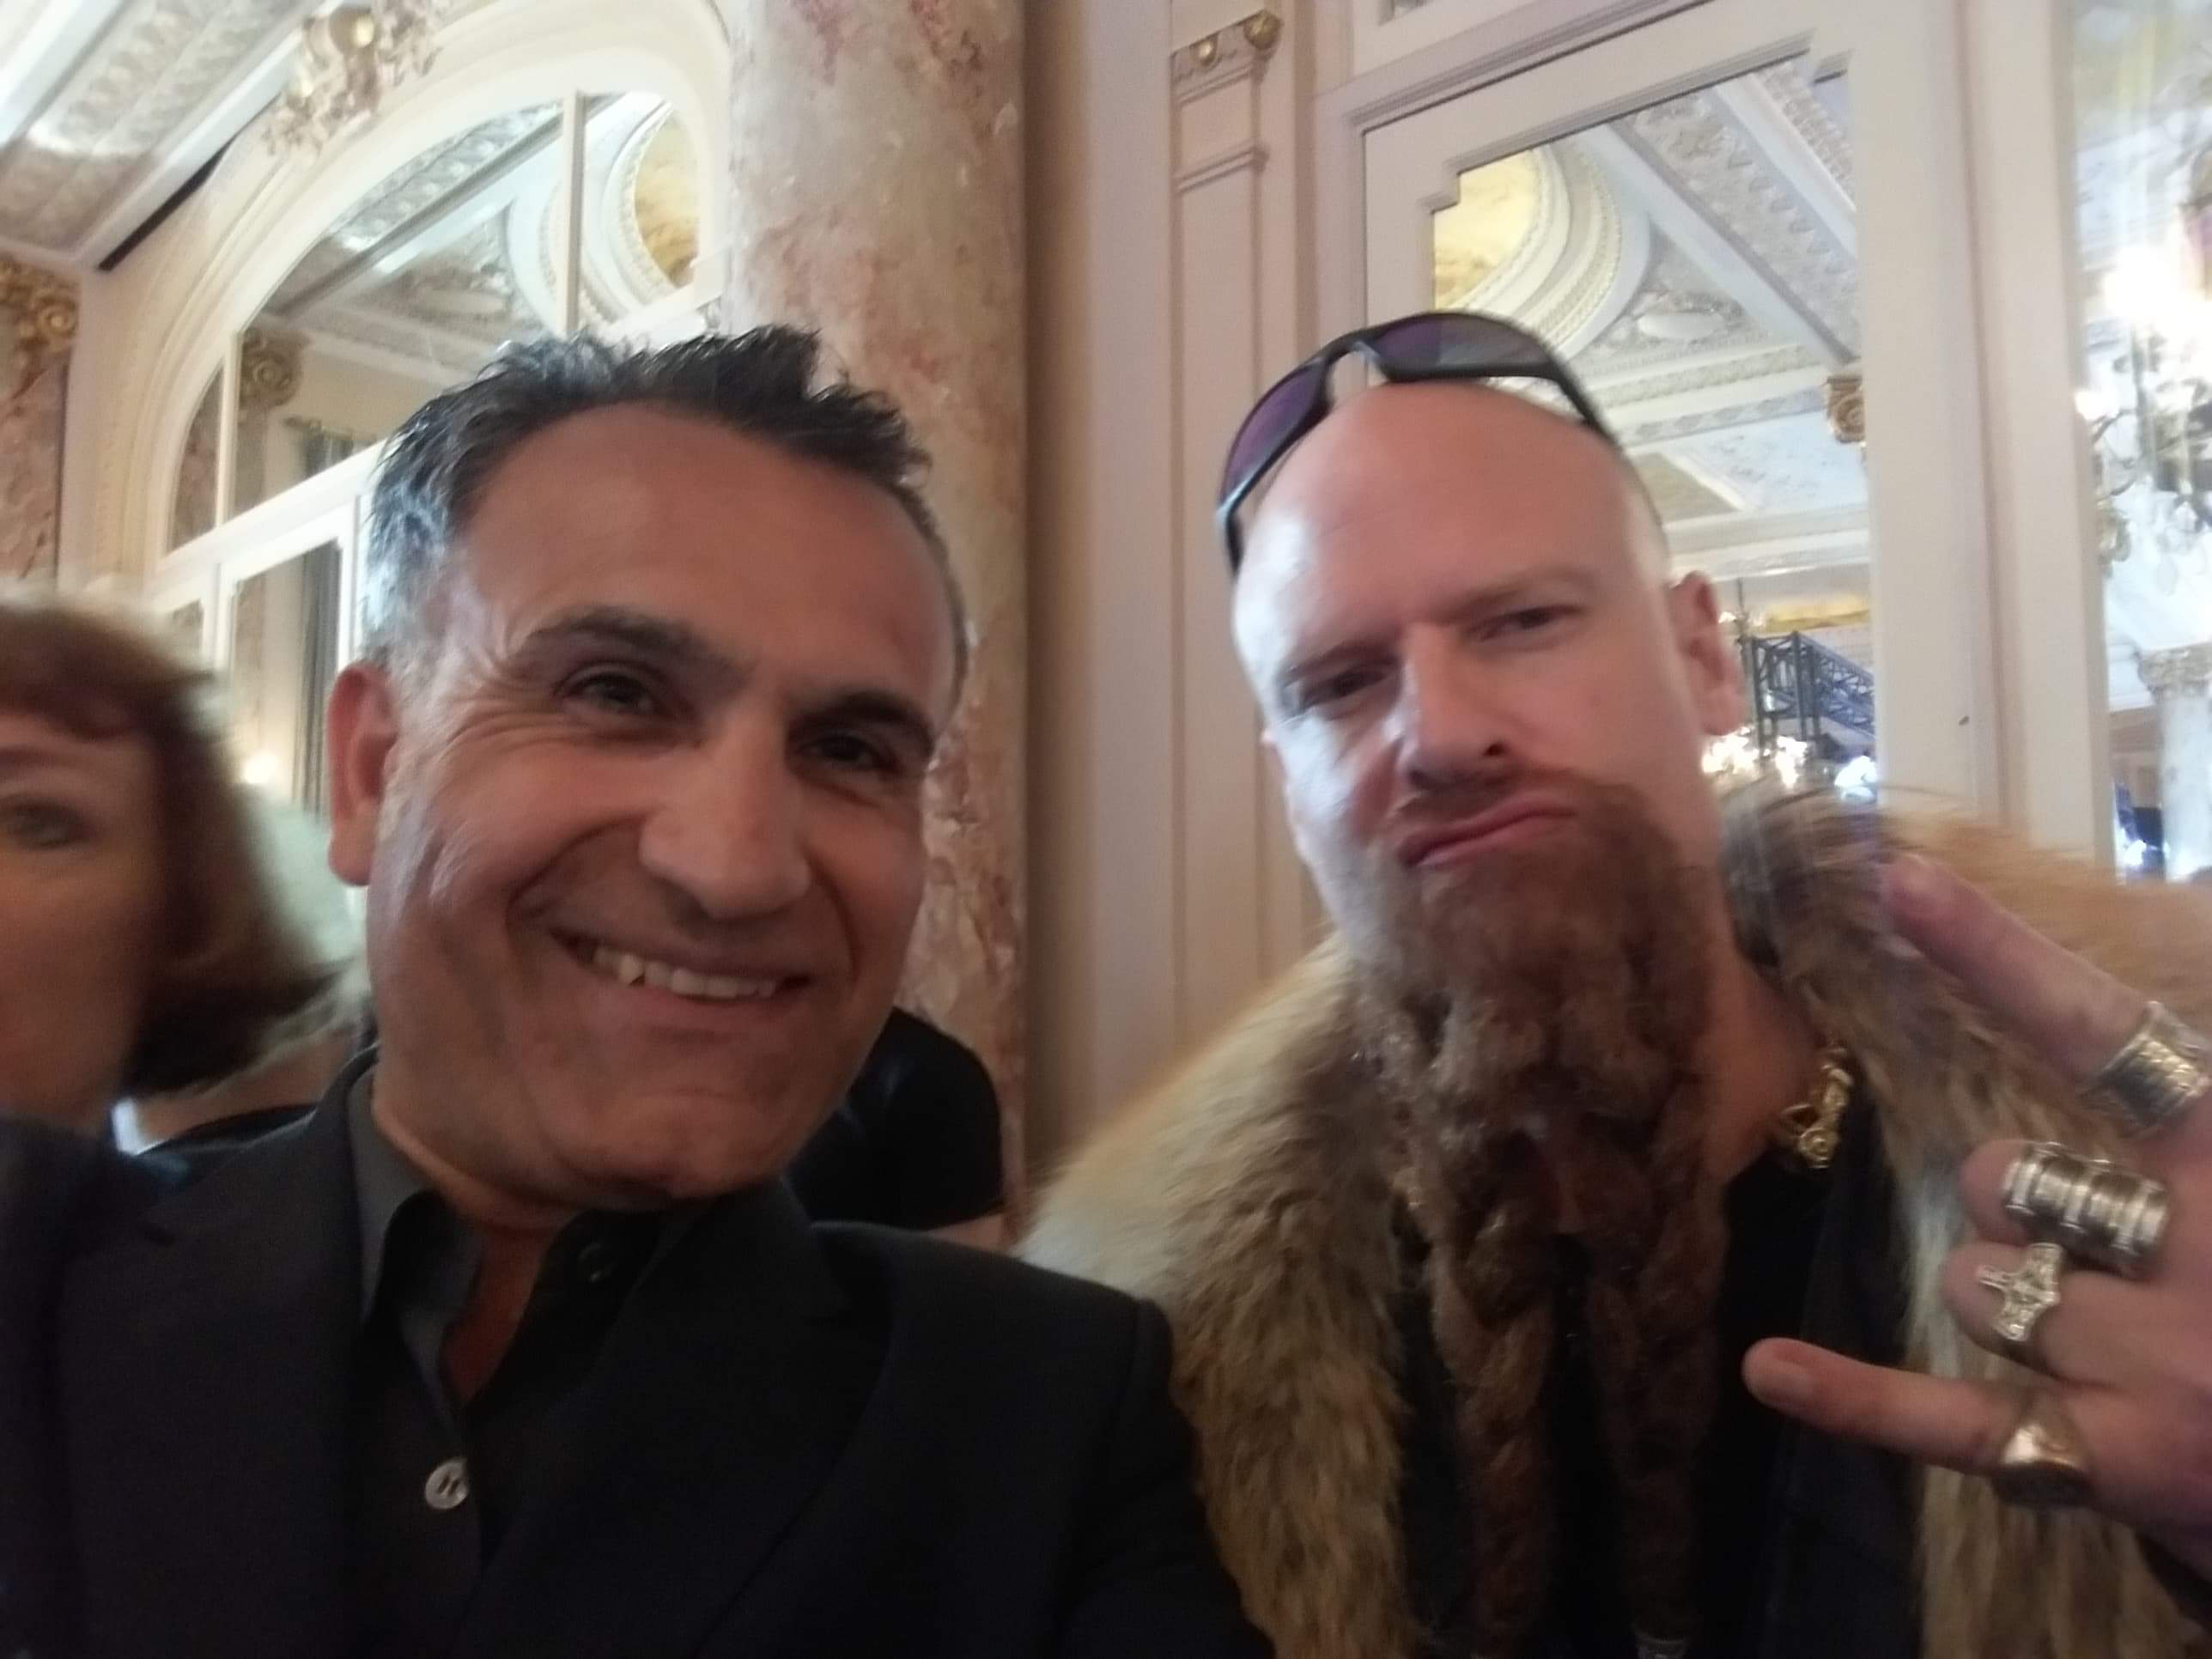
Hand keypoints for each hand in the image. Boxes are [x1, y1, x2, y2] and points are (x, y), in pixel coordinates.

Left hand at [1743, 854, 2211, 1576]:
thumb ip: (2181, 1112)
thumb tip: (2145, 1008)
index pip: (2104, 1033)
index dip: (1998, 955)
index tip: (1900, 881)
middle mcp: (2207, 1245)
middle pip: (2001, 1179)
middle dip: (2015, 1204)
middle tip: (2105, 1251)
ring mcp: (2166, 1359)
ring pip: (1978, 1285)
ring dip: (2012, 1303)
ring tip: (2127, 1352)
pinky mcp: (2129, 1461)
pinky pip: (1962, 1421)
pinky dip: (1860, 1402)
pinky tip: (1769, 1369)